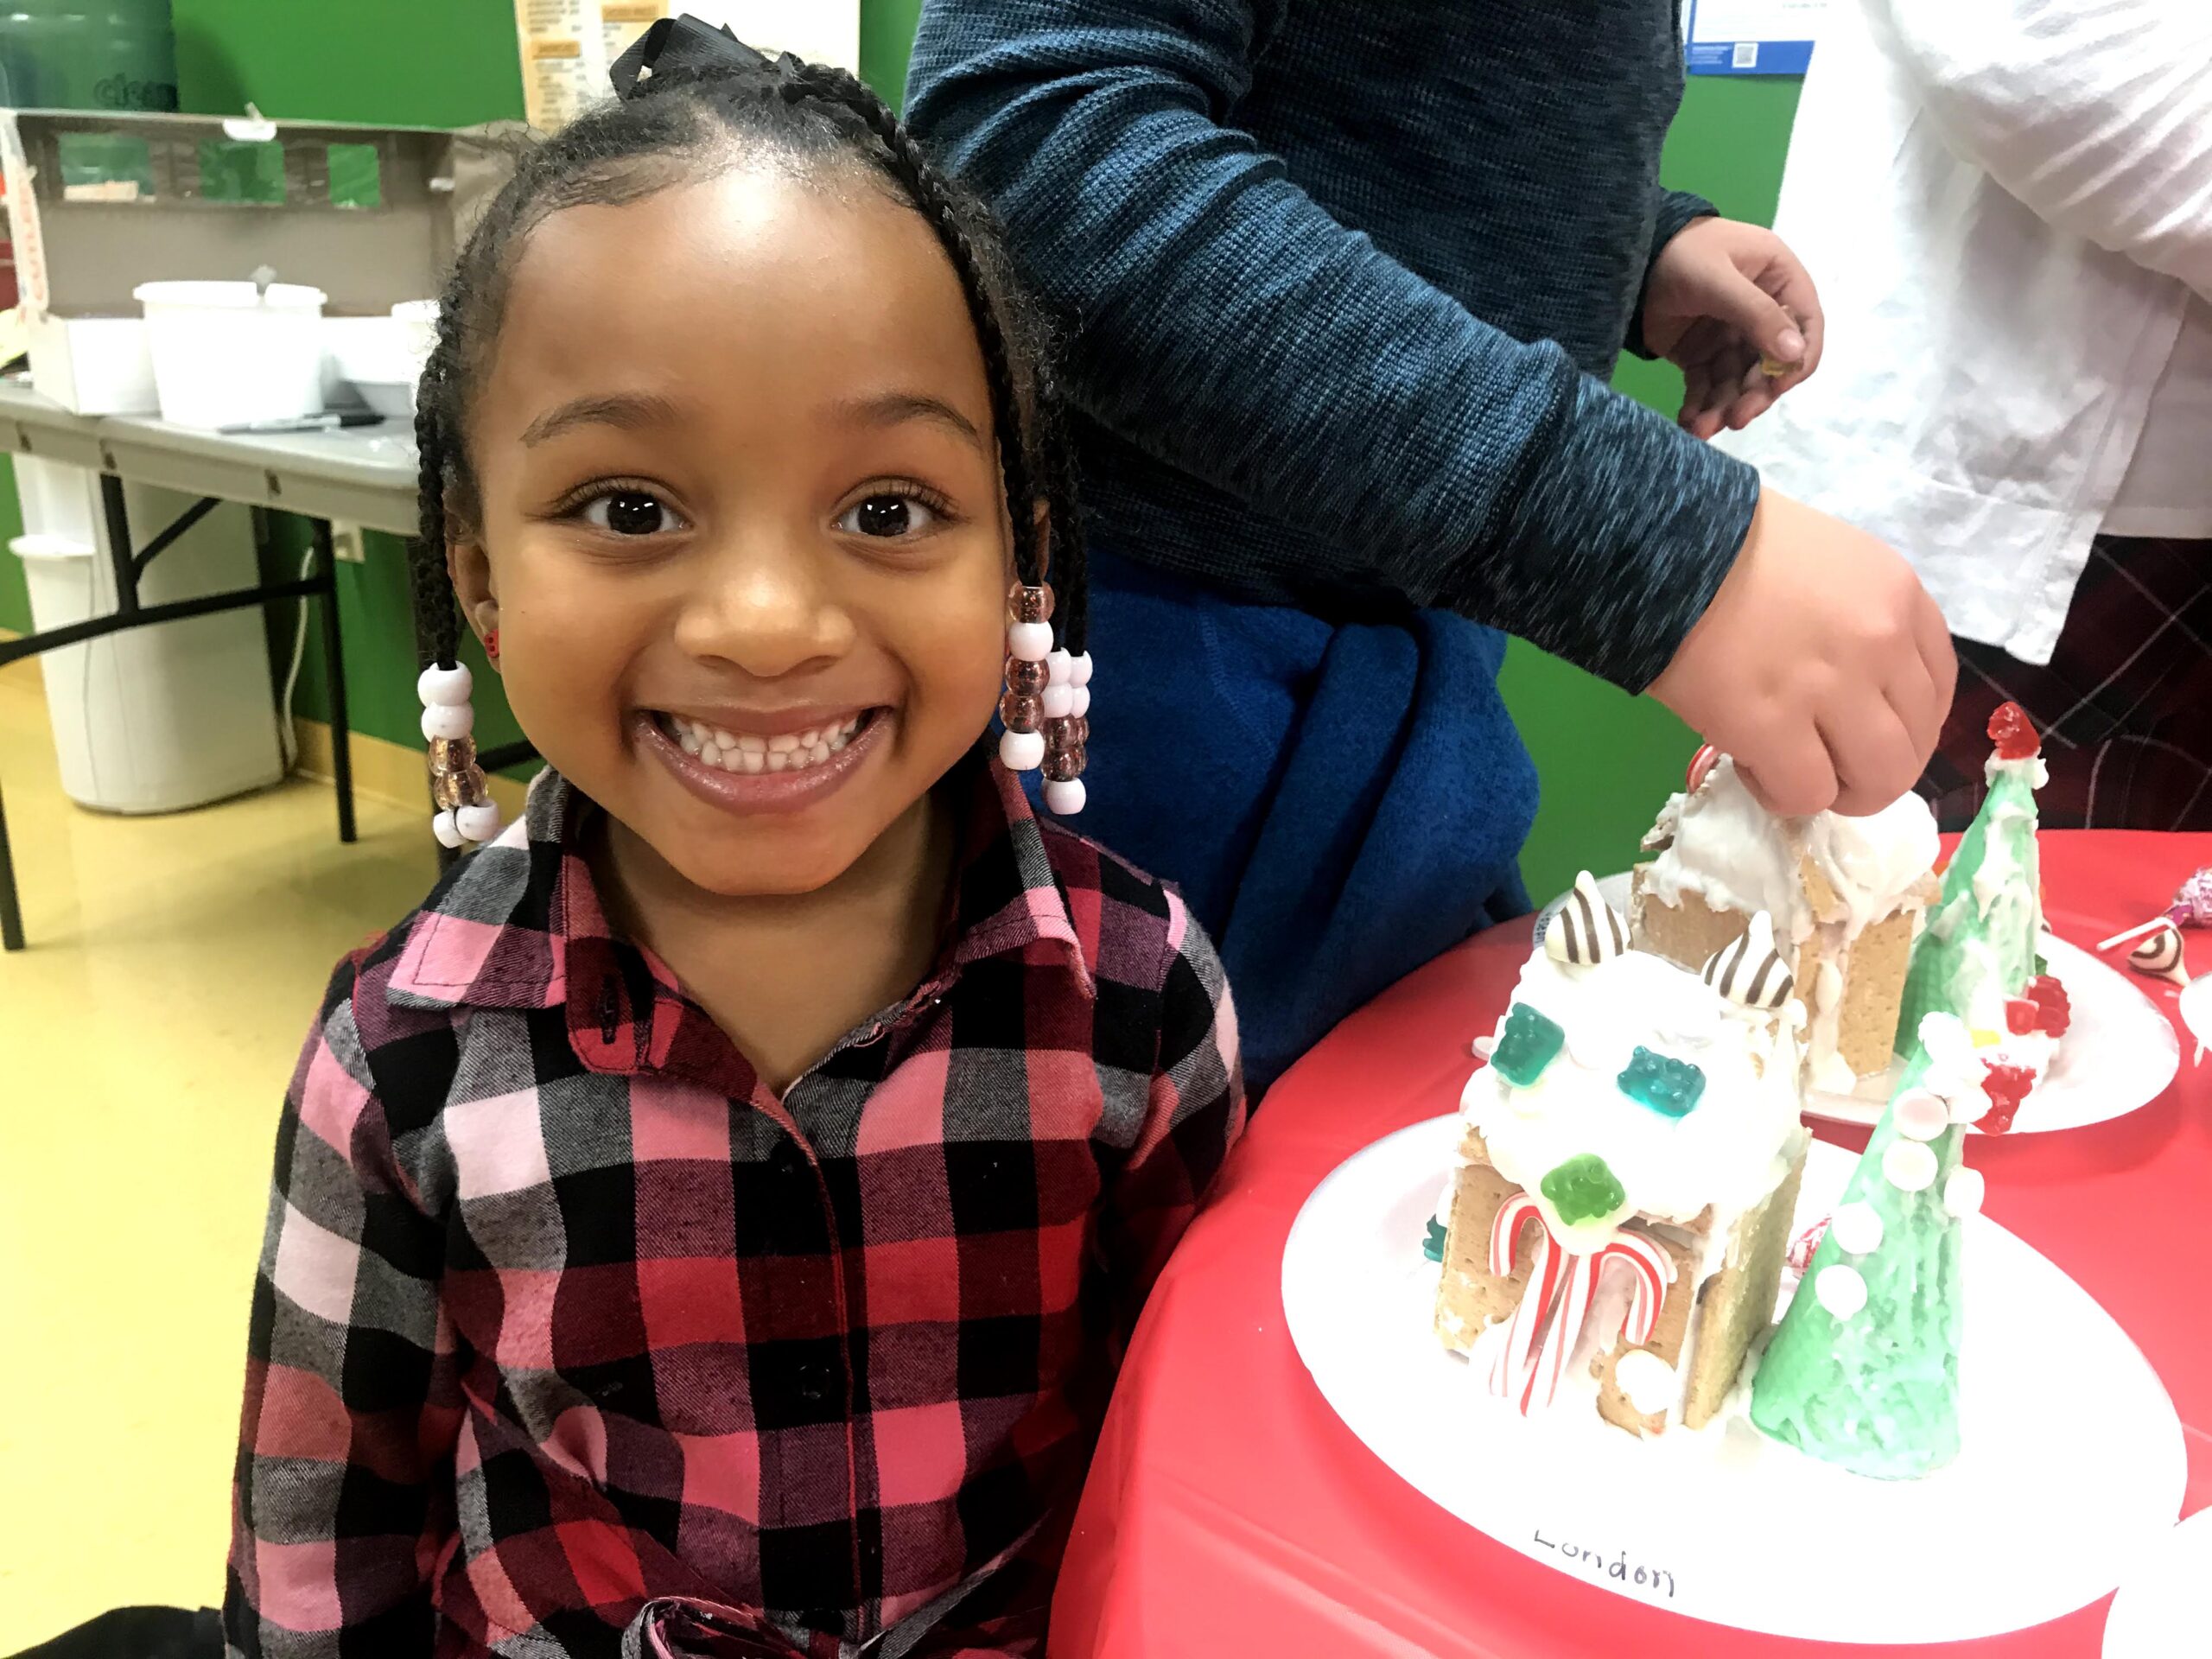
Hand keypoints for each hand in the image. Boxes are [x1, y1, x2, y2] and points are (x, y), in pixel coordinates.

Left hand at [1641, 217, 1823, 439]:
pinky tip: (1689, 423)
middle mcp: (1761, 310)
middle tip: (1735, 419)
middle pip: (1770, 363)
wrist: (1627, 257)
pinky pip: (1707, 386)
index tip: (1778, 387)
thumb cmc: (1680, 253)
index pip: (1805, 324)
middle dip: (1753, 394)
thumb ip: (1756, 314)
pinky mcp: (1700, 354)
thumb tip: (1795, 355)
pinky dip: (1699, 406)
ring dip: (1724, 408)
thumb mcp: (1719, 279)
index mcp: (1779, 279)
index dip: (1796, 360)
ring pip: (1737, 381)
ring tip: (1701, 429)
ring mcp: (1731, 335)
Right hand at [1647, 491, 1956, 816]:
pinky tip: (1752, 767)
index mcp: (1899, 599)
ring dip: (1839, 792)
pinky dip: (1782, 795)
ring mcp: (1829, 689)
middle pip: (1913, 746)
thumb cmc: (1733, 545)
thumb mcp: (1831, 563)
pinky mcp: (1769, 726)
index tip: (1862, 731)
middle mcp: (1880, 644)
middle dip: (1873, 770)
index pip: (1936, 690)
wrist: (1662, 542)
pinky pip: (1805, 793)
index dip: (1903, 726)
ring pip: (1875, 781)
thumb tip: (1854, 688)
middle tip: (1828, 765)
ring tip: (1796, 775)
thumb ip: (1861, 619)